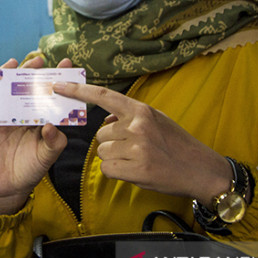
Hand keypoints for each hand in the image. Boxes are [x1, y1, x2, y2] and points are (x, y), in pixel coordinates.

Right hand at [0, 56, 69, 214]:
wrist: (8, 187)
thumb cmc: (30, 168)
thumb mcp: (47, 156)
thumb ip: (54, 142)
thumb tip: (50, 125)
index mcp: (35, 114)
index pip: (45, 91)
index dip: (54, 77)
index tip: (65, 65)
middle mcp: (16, 110)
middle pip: (21, 83)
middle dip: (29, 69)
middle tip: (39, 60)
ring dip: (3, 74)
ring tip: (12, 65)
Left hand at [52, 82, 231, 204]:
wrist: (200, 170)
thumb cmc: (177, 144)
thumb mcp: (157, 120)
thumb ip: (131, 116)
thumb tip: (106, 120)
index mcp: (141, 110)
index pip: (103, 96)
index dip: (77, 90)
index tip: (57, 85)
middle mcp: (137, 125)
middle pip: (100, 134)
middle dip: (111, 143)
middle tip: (135, 149)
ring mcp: (136, 147)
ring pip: (103, 152)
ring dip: (115, 158)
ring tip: (139, 159)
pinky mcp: (135, 169)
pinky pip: (107, 169)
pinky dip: (117, 172)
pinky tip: (135, 171)